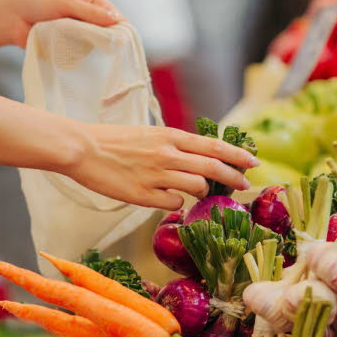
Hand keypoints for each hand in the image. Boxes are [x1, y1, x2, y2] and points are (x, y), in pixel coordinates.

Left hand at [0, 0, 123, 57]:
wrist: (12, 18)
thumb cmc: (39, 3)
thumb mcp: (66, 3)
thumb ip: (90, 12)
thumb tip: (116, 20)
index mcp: (89, 3)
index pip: (112, 14)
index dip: (119, 25)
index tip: (124, 38)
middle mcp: (86, 19)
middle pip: (107, 32)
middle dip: (108, 40)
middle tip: (112, 51)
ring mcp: (77, 34)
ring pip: (94, 45)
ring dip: (91, 48)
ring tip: (85, 51)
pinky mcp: (68, 48)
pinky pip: (80, 54)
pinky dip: (78, 56)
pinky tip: (75, 57)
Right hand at [57, 124, 258, 210]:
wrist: (83, 149)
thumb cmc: (114, 141)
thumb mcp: (149, 134)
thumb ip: (173, 145)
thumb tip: (197, 158)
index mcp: (169, 135)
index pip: (213, 145)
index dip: (237, 154)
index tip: (253, 163)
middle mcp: (167, 154)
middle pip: (212, 167)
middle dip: (234, 177)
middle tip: (245, 185)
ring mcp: (156, 175)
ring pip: (197, 186)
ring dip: (204, 192)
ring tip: (199, 193)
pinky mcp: (142, 195)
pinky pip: (172, 203)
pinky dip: (176, 202)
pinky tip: (168, 199)